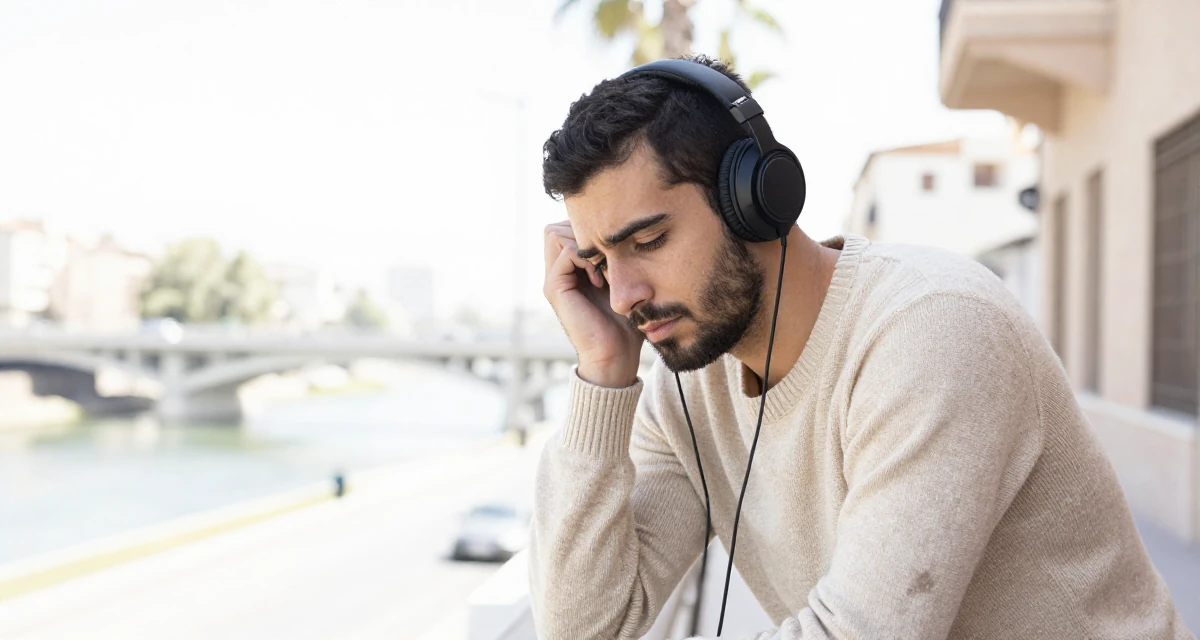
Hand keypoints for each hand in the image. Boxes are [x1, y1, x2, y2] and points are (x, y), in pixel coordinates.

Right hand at [543, 220, 643, 387]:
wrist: (616, 355)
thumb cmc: (627, 322)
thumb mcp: (625, 281)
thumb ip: (618, 257)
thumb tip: (628, 228)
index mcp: (572, 269)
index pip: (568, 227)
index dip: (590, 230)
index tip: (614, 250)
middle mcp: (558, 272)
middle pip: (557, 226)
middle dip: (584, 232)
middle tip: (607, 255)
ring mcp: (554, 280)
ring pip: (555, 233)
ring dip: (584, 243)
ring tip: (603, 267)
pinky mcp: (554, 288)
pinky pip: (565, 252)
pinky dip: (586, 258)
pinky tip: (601, 279)